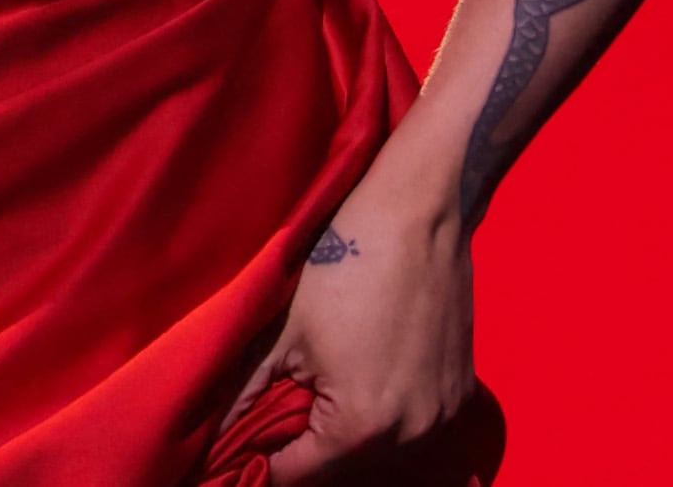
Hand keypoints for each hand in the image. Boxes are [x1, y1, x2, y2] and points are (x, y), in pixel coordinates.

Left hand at [227, 195, 476, 482]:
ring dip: (346, 436)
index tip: (240, 447)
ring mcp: (443, 415)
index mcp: (362, 426)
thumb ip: (244, 388)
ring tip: (315, 392)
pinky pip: (412, 425)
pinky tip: (361, 378)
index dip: (263, 463)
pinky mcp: (461, 393)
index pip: (299, 475)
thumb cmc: (344, 261)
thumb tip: (211, 429)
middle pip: (343, 468)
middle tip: (271, 415)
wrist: (417, 212)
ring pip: (380, 451)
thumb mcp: (282, 328)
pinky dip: (384, 416)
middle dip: (305, 449)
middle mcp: (412, 433)